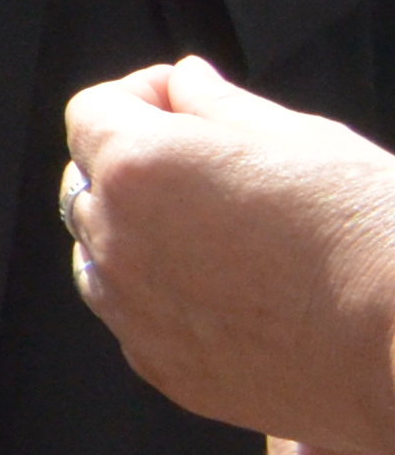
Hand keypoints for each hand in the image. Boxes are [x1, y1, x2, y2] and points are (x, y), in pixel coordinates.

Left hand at [61, 58, 394, 449]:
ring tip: (221, 233)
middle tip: (210, 167)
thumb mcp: (302, 137)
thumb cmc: (372, 235)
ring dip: (136, 233)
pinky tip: (231, 292)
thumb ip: (219, 104)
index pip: (92, 113)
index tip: (186, 104)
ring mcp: (137, 316)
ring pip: (100, 255)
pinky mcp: (168, 371)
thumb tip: (185, 83)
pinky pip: (136, 320)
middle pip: (88, 183)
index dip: (141, 97)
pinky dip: (161, 297)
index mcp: (138, 169)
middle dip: (133, 164)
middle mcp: (118, 242)